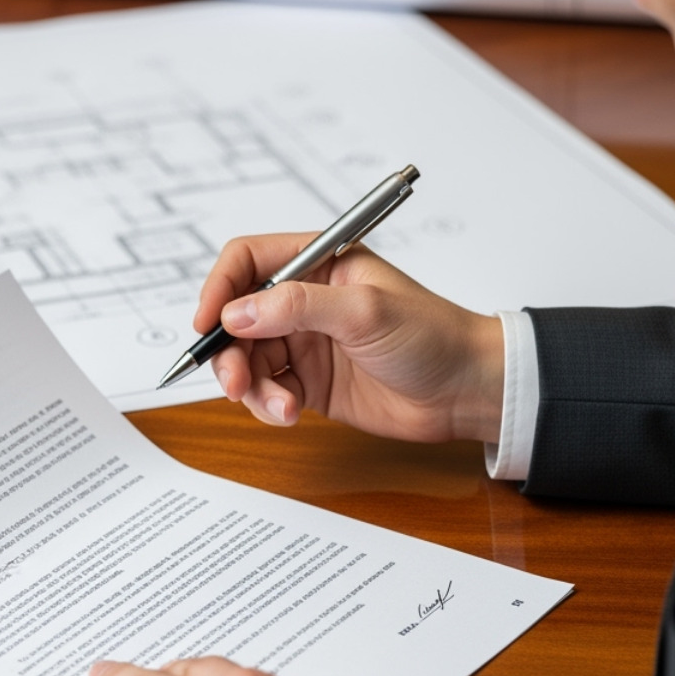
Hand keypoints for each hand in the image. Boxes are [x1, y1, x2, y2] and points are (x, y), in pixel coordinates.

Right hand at [196, 232, 505, 443]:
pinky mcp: (310, 382)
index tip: (208, 323)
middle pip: (237, 317)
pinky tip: (292, 414)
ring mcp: (306, 341)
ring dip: (251, 386)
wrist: (466, 391)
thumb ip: (298, 307)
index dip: (220, 288)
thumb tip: (237, 313)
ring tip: (281, 406)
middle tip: (236, 381)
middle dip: (229, 351)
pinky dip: (269, 405)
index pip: (248, 261)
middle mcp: (305, 299)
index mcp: (319, 262)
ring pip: (248, 359)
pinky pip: (268, 390)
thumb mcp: (365, 311)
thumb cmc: (432, 336)